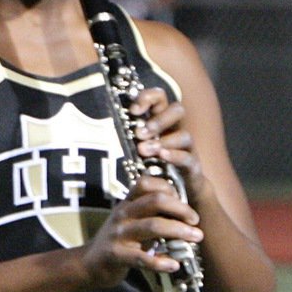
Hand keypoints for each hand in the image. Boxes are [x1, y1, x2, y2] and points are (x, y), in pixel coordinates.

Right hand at [81, 174, 202, 287]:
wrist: (89, 264)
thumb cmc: (118, 241)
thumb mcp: (131, 220)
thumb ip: (151, 213)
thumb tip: (184, 212)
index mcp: (127, 202)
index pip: (147, 183)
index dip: (170, 188)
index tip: (184, 202)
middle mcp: (122, 213)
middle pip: (156, 201)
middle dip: (181, 209)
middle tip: (195, 220)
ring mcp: (118, 234)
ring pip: (153, 226)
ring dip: (178, 231)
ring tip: (196, 238)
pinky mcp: (116, 255)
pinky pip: (142, 258)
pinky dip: (161, 262)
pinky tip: (174, 265)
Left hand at [130, 87, 207, 203]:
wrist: (177, 193)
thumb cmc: (151, 168)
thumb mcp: (135, 150)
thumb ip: (126, 137)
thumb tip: (99, 128)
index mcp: (161, 122)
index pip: (160, 98)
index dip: (148, 98)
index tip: (133, 110)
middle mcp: (176, 131)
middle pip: (177, 110)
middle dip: (158, 120)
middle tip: (140, 134)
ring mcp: (186, 149)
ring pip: (185, 135)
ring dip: (164, 141)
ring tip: (145, 150)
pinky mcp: (192, 167)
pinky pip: (188, 158)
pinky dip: (175, 156)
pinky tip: (162, 157)